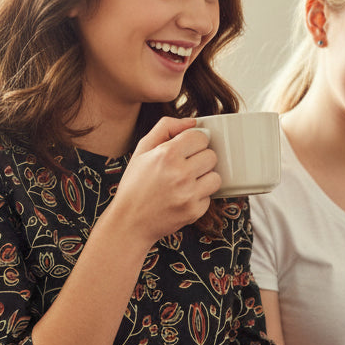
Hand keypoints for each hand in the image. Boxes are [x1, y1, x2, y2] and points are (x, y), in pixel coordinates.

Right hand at [108, 117, 219, 244]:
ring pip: (215, 177)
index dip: (194, 142)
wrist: (129, 222)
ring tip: (186, 183)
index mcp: (166, 154)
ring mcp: (188, 194)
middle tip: (184, 167)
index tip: (186, 150)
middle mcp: (180, 174)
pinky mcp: (194, 211)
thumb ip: (166, 127)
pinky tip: (183, 197)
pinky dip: (199, 197)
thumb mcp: (142, 150)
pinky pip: (210, 196)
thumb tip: (193, 121)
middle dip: (200, 159)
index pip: (200, 137)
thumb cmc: (135, 184)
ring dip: (204, 178)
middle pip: (211, 156)